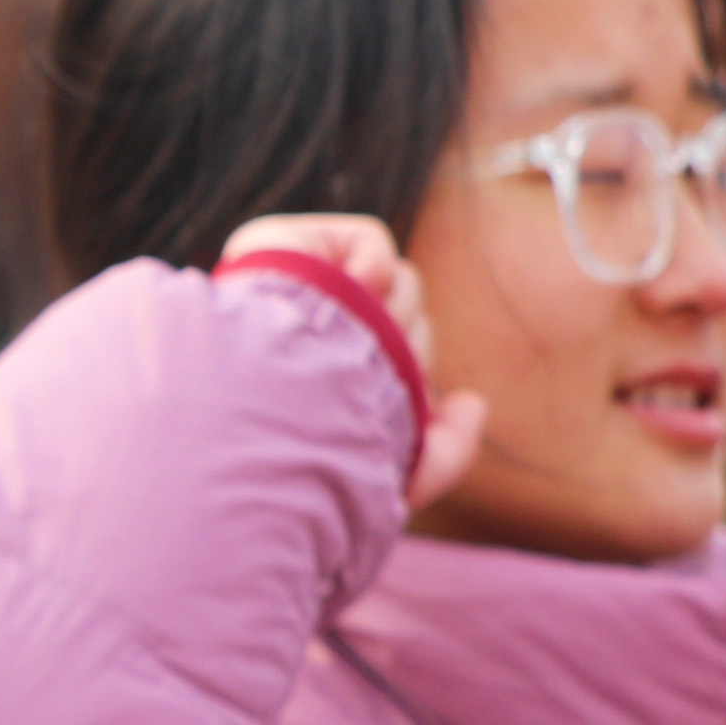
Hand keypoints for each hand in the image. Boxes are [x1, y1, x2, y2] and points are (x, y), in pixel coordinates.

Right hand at [219, 213, 488, 505]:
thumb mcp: (393, 481)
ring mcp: (296, 291)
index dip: (409, 385)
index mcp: (322, 387)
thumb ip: (446, 453)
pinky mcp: (288, 248)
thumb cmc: (307, 464)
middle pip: (405, 327)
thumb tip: (476, 404)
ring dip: (395, 317)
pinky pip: (370, 243)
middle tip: (369, 377)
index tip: (403, 413)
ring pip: (400, 286)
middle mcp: (307, 338)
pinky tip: (349, 294)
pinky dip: (373, 267)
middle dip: (405, 354)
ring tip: (352, 339)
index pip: (397, 369)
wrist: (250, 418)